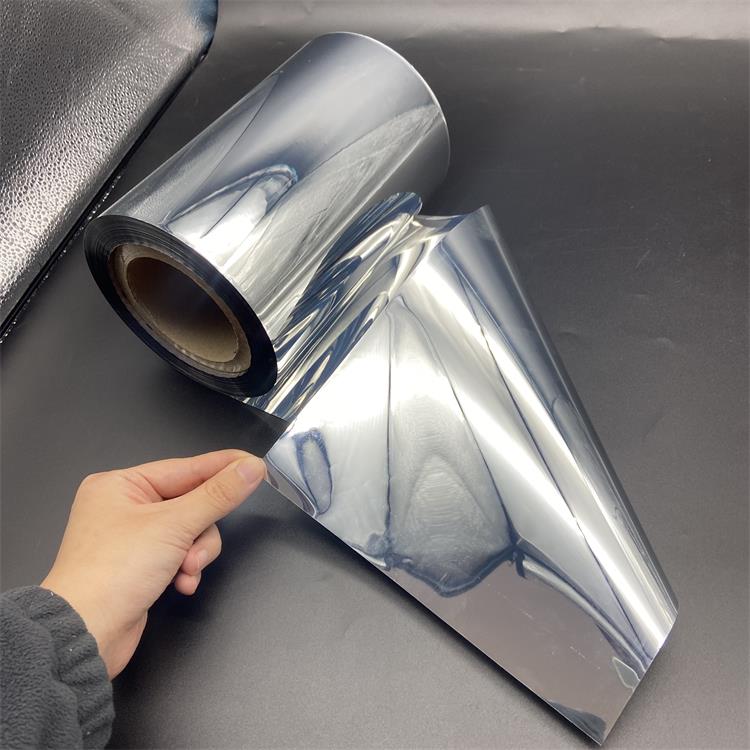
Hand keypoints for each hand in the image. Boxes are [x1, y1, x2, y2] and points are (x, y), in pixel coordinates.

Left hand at [41, 450, 265, 677]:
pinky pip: (178, 554)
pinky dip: (185, 569)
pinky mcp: (139, 566)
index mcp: (120, 485)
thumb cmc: (115, 572)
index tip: (255, 464)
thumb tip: (251, 468)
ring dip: (195, 553)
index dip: (223, 467)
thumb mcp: (175, 525)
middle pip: (191, 503)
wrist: (85, 635)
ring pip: (189, 532)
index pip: (186, 468)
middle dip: (202, 531)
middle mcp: (123, 507)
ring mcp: (131, 538)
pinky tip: (181, 584)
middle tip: (199, 550)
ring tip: (187, 572)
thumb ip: (218, 495)